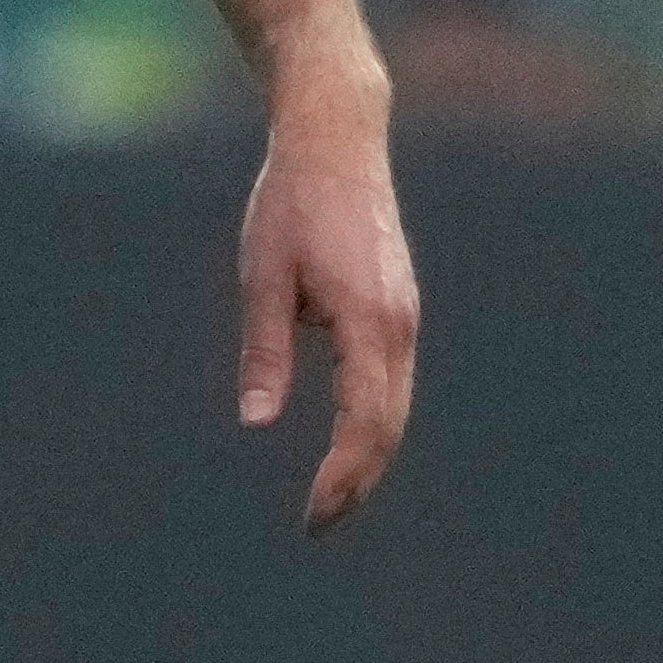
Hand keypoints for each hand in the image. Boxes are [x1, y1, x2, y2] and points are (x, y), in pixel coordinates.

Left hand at [235, 53, 416, 533]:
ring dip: (369, 455)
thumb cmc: (290, 202)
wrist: (337, 138)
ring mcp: (405, 315)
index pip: (364, 423)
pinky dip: (374, 419)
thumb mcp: (262, 274)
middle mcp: (399, 324)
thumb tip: (257, 422)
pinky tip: (348, 441)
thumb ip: (264, 349)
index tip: (312, 516)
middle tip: (317, 524)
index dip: (341, 477)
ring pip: (396, 406)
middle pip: (388, 425)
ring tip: (330, 496)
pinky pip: (393, 379)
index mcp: (368, 319)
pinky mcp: (399, 306)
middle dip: (358, 481)